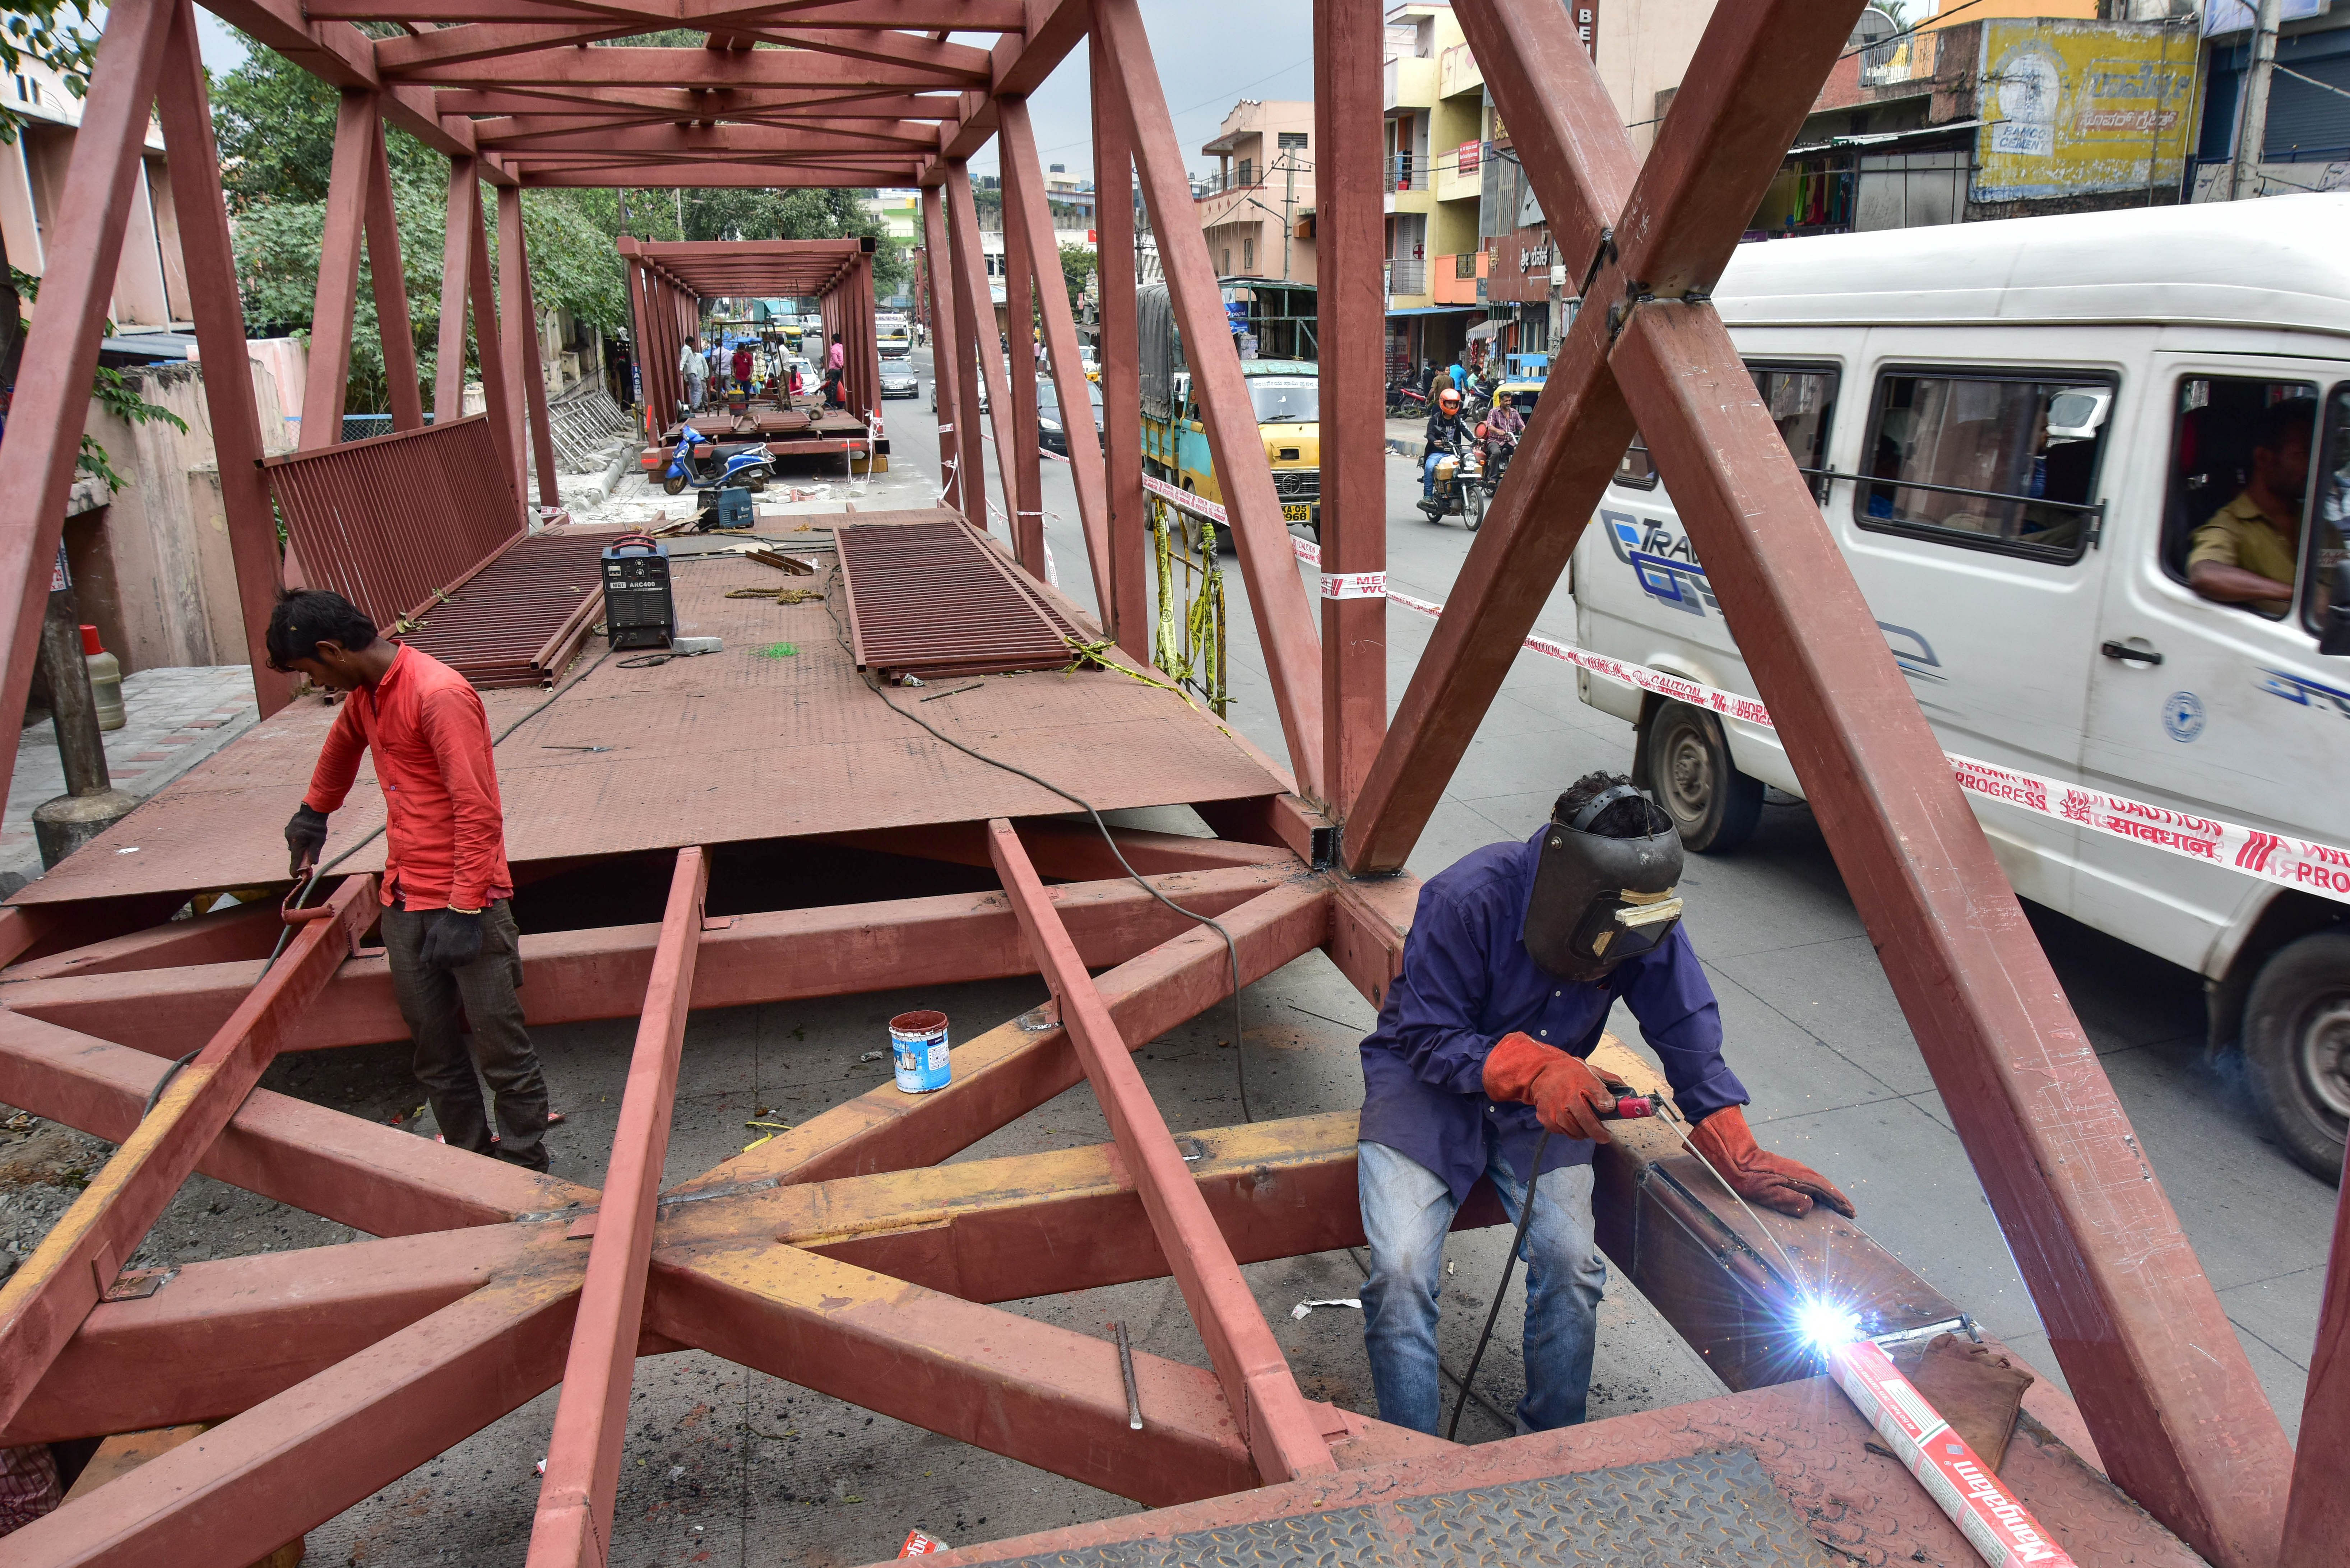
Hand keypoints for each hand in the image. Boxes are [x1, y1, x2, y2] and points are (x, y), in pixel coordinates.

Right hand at [285, 804, 328, 876]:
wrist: (313, 809)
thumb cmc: (317, 825)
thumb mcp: (319, 840)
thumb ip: (315, 851)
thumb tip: (313, 863)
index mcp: (297, 841)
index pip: (295, 858)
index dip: (294, 868)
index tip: (294, 876)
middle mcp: (290, 838)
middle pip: (295, 852)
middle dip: (300, 859)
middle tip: (306, 864)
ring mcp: (288, 833)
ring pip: (294, 846)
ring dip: (300, 849)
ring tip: (309, 845)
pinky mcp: (289, 829)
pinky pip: (294, 839)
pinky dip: (299, 842)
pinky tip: (305, 839)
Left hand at [418, 909, 483, 973]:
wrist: (464, 917)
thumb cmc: (445, 925)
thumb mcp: (431, 935)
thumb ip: (427, 950)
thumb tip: (425, 964)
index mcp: (441, 954)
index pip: (434, 965)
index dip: (435, 958)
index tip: (438, 949)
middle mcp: (452, 958)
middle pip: (445, 965)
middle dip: (444, 959)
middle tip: (447, 947)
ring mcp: (463, 957)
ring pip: (456, 965)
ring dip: (454, 959)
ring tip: (455, 947)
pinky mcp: (472, 955)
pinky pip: (466, 962)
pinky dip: (464, 958)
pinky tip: (463, 948)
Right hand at [1482, 1032, 1618, 1142]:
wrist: (1540, 1074)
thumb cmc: (1569, 1073)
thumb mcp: (1590, 1071)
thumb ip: (1609, 1080)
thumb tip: (1627, 1090)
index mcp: (1582, 1085)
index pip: (1601, 1100)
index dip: (1607, 1108)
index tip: (1609, 1112)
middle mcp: (1568, 1101)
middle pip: (1589, 1126)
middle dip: (1600, 1134)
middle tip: (1605, 1136)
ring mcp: (1556, 1113)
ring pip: (1577, 1133)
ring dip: (1584, 1132)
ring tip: (1586, 1125)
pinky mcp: (1547, 1120)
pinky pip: (1564, 1133)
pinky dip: (1570, 1130)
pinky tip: (1571, 1121)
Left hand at [1687, 1105, 1855, 1217]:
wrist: (1734, 1156)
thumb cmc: (1748, 1176)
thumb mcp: (1765, 1192)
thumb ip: (1788, 1200)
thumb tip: (1810, 1206)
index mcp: (1798, 1177)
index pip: (1825, 1190)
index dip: (1839, 1202)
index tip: (1850, 1212)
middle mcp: (1800, 1171)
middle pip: (1825, 1186)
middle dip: (1839, 1199)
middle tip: (1851, 1212)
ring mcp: (1794, 1169)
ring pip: (1818, 1182)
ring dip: (1830, 1194)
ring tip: (1840, 1206)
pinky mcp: (1787, 1169)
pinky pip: (1809, 1180)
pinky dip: (1819, 1189)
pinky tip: (1818, 1195)